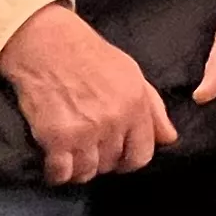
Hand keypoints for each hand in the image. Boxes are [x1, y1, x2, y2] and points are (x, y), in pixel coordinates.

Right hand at [0, 3, 177, 181]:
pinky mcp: (57, 137)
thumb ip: (153, 108)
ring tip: (69, 152)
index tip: (116, 156)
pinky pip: (61, 173)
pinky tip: (53, 160)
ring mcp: (85, 131)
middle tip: (86, 145)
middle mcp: (114, 121)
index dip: (128, 159)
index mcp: (135, 105)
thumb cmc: (88, 55)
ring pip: (87, 172)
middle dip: (100, 159)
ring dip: (78, 167)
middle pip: (111, 164)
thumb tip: (169, 138)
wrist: (46, 43)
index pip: (142, 155)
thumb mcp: (130, 73)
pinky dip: (56, 172)